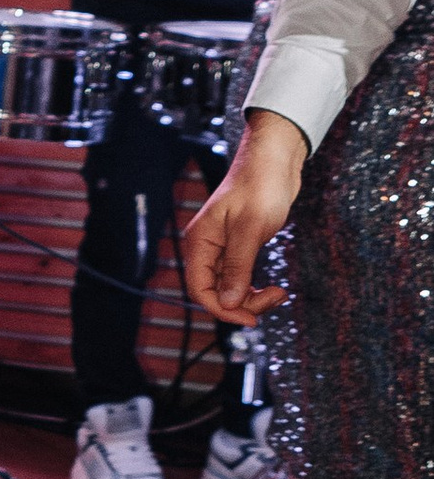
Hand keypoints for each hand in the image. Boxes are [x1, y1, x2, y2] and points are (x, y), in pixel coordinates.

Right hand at [182, 109, 306, 319]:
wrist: (274, 159)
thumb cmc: (260, 186)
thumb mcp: (250, 229)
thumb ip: (237, 267)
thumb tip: (227, 302)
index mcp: (200, 242)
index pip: (200, 289)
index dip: (223, 309)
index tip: (251, 319)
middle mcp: (206, 247)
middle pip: (215, 291)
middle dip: (242, 303)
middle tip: (275, 298)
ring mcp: (222, 247)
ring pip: (228, 287)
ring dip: (251, 297)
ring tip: (279, 293)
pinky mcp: (238, 245)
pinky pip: (239, 276)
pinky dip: (254, 287)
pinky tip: (273, 287)